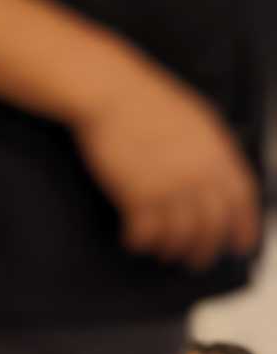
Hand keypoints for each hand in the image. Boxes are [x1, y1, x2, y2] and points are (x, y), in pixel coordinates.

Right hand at [74, 61, 260, 270]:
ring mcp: (168, 187)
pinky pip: (145, 233)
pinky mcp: (137, 196)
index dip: (244, 228)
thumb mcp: (195, 117)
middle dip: (204, 250)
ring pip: (179, 236)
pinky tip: (134, 240)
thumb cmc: (145, 98)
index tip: (240, 245)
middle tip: (195, 261)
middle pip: (211, 227)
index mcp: (217, 152)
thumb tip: (217, 174)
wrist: (109, 92)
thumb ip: (211, 149)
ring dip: (170, 249)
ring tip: (161, 251)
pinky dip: (141, 242)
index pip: (242, 201)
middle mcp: (198, 174)